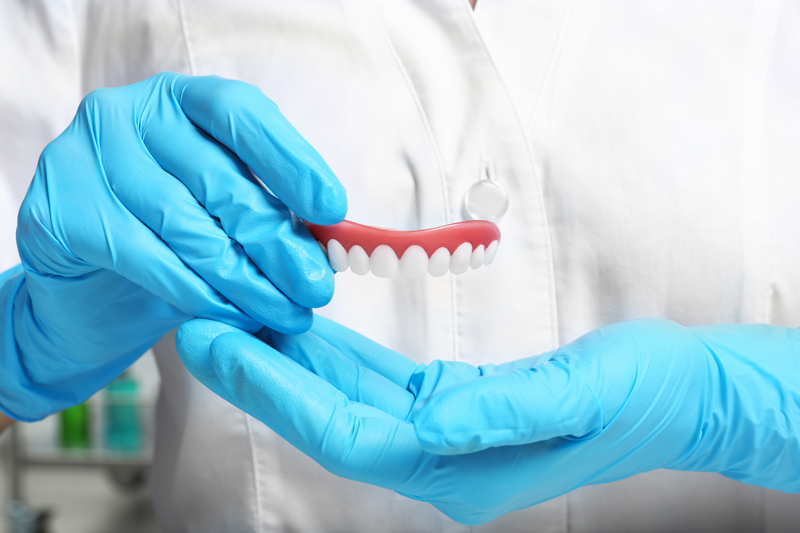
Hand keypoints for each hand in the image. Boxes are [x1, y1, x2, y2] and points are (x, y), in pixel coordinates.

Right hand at [3, 72, 345, 420]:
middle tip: (316, 288)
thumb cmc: (169, 232)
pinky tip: (230, 315)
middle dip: (277, 242)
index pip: (242, 114)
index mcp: (182, 101)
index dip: (292, 161)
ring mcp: (87, 157)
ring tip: (285, 312)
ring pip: (186, 227)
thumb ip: (272, 215)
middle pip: (220, 180)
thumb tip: (334, 246)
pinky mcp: (59, 210)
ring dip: (245, 280)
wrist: (85, 274)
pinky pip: (145, 259)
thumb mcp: (225, 212)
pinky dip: (196, 293)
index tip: (333, 209)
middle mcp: (130, 114)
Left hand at [176, 316, 799, 524]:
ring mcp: (444, 433)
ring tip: (235, 314)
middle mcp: (440, 457)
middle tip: (200, 320)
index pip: (347, 432)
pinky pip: (377, 380)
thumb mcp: (583, 394)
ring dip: (289, 360)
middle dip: (261, 373)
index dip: (277, 391)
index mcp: (462, 465)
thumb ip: (506, 409)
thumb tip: (432, 418)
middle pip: (330, 416)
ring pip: (346, 396)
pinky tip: (303, 325)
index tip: (221, 342)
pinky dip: (334, 354)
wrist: (679, 394)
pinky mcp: (453, 403)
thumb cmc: (642, 395)